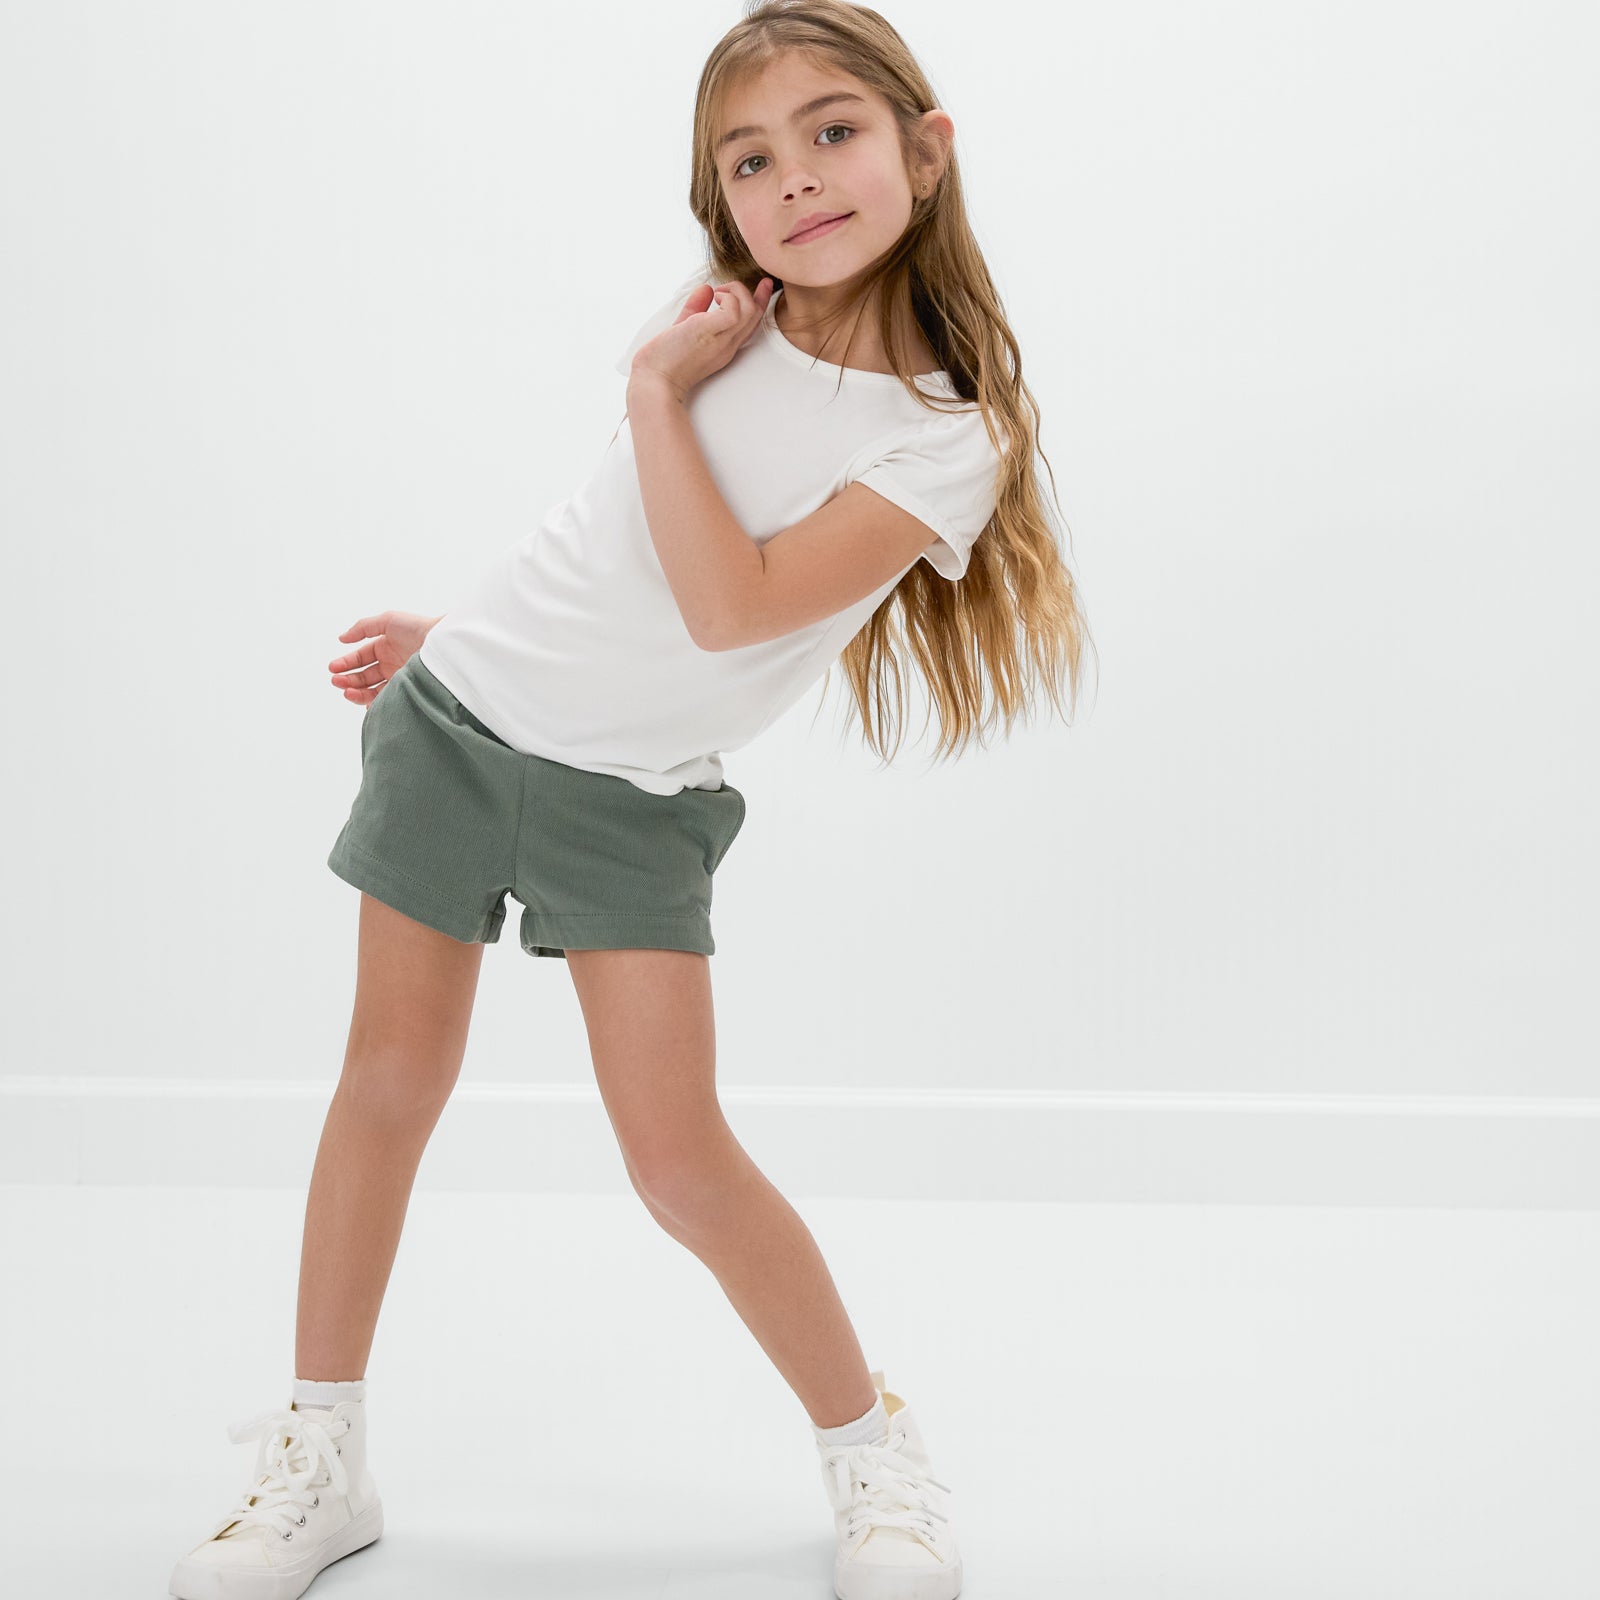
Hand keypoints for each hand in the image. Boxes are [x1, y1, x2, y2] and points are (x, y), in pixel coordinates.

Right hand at [328, 610, 441, 705]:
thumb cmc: (418, 628)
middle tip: (336, 681)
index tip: (332, 668)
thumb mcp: (388, 621)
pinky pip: (387, 701)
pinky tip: (366, 702)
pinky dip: (374, 704)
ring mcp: (398, 679)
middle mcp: (390, 665)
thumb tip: (341, 638)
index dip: (345, 663)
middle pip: (363, 676)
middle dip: (347, 679)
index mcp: (384, 648)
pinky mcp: (407, 691)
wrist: (443, 644)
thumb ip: (363, 628)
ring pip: (371, 690)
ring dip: (356, 692)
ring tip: (347, 692)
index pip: (360, 658)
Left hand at [628, 276, 776, 402]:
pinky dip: (727, 298)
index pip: (749, 324)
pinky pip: (733, 311)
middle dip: (756, 293)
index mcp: (723, 345)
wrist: (655, 380)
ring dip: (736, 292)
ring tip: (717, 292)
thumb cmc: (665, 359)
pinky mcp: (711, 333)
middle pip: (754, 315)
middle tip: (734, 283)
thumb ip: (695, 308)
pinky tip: (713, 297)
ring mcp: (721, 340)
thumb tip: (706, 289)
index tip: (763, 286)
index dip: (759, 303)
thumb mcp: (684, 327)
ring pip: (749, 310)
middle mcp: (727, 344)